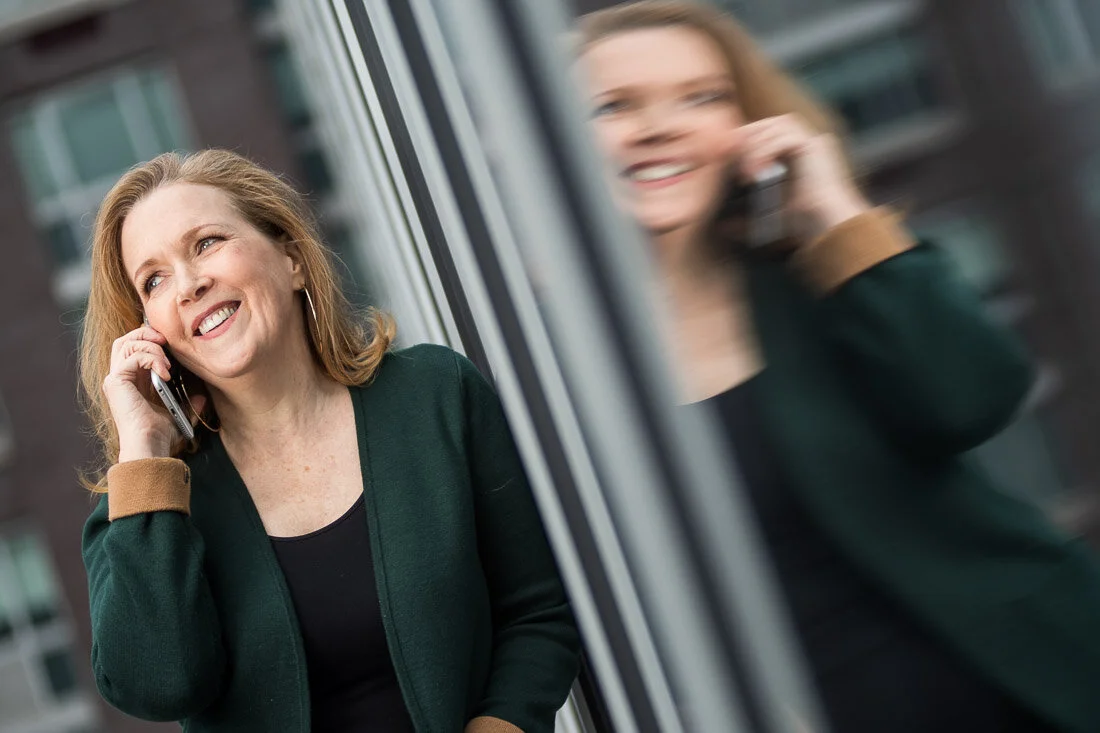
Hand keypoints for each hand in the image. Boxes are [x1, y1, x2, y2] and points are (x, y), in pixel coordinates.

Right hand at [102, 326, 204, 460]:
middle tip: (166, 341)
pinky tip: (165, 373)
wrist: (151, 445)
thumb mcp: (178, 413)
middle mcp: (119, 378)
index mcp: (131, 381)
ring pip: (126, 344)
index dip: (149, 338)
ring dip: (151, 347)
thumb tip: (202, 396)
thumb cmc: (161, 434)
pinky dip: (151, 359)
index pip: (133, 347)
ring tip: (167, 363)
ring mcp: (115, 379)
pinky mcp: (115, 382)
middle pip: (124, 340)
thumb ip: (188, 403)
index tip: (170, 343)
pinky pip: (132, 357)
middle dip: (146, 334)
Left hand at [726, 114, 870, 240]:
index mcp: (798, 151)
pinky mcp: (815, 146)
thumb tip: (723, 227)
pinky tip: (759, 171)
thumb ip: (748, 213)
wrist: (828, 224)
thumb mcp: (769, 212)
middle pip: (771, 122)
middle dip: (749, 138)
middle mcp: (807, 141)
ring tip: (747, 170)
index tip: (728, 160)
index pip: (767, 131)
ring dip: (757, 145)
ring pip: (777, 125)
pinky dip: (767, 151)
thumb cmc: (804, 222)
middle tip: (733, 160)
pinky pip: (785, 137)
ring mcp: (813, 140)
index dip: (746, 140)